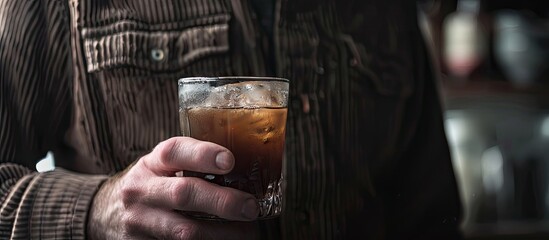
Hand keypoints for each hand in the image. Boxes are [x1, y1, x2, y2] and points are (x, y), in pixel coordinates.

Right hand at [87, 137, 259, 238]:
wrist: (106, 212)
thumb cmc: (152, 184)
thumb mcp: (163, 167)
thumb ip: (193, 165)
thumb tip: (249, 170)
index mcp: (152, 163)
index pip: (174, 151)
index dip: (203, 155)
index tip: (230, 161)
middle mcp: (141, 190)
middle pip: (183, 194)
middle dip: (222, 202)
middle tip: (250, 207)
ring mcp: (139, 221)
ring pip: (184, 231)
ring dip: (221, 233)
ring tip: (246, 231)